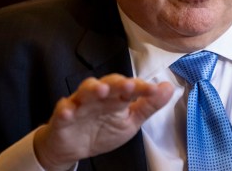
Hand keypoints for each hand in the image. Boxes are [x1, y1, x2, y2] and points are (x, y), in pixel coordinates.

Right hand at [33, 74, 173, 170]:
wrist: (73, 147)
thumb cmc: (102, 130)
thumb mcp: (129, 121)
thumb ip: (148, 106)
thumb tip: (168, 88)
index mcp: (116, 97)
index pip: (129, 87)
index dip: (141, 87)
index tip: (153, 90)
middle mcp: (99, 96)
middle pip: (108, 83)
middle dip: (118, 84)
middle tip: (129, 85)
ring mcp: (80, 105)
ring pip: (85, 91)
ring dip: (93, 89)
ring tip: (101, 91)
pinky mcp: (63, 117)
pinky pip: (62, 111)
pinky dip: (65, 110)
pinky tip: (69, 111)